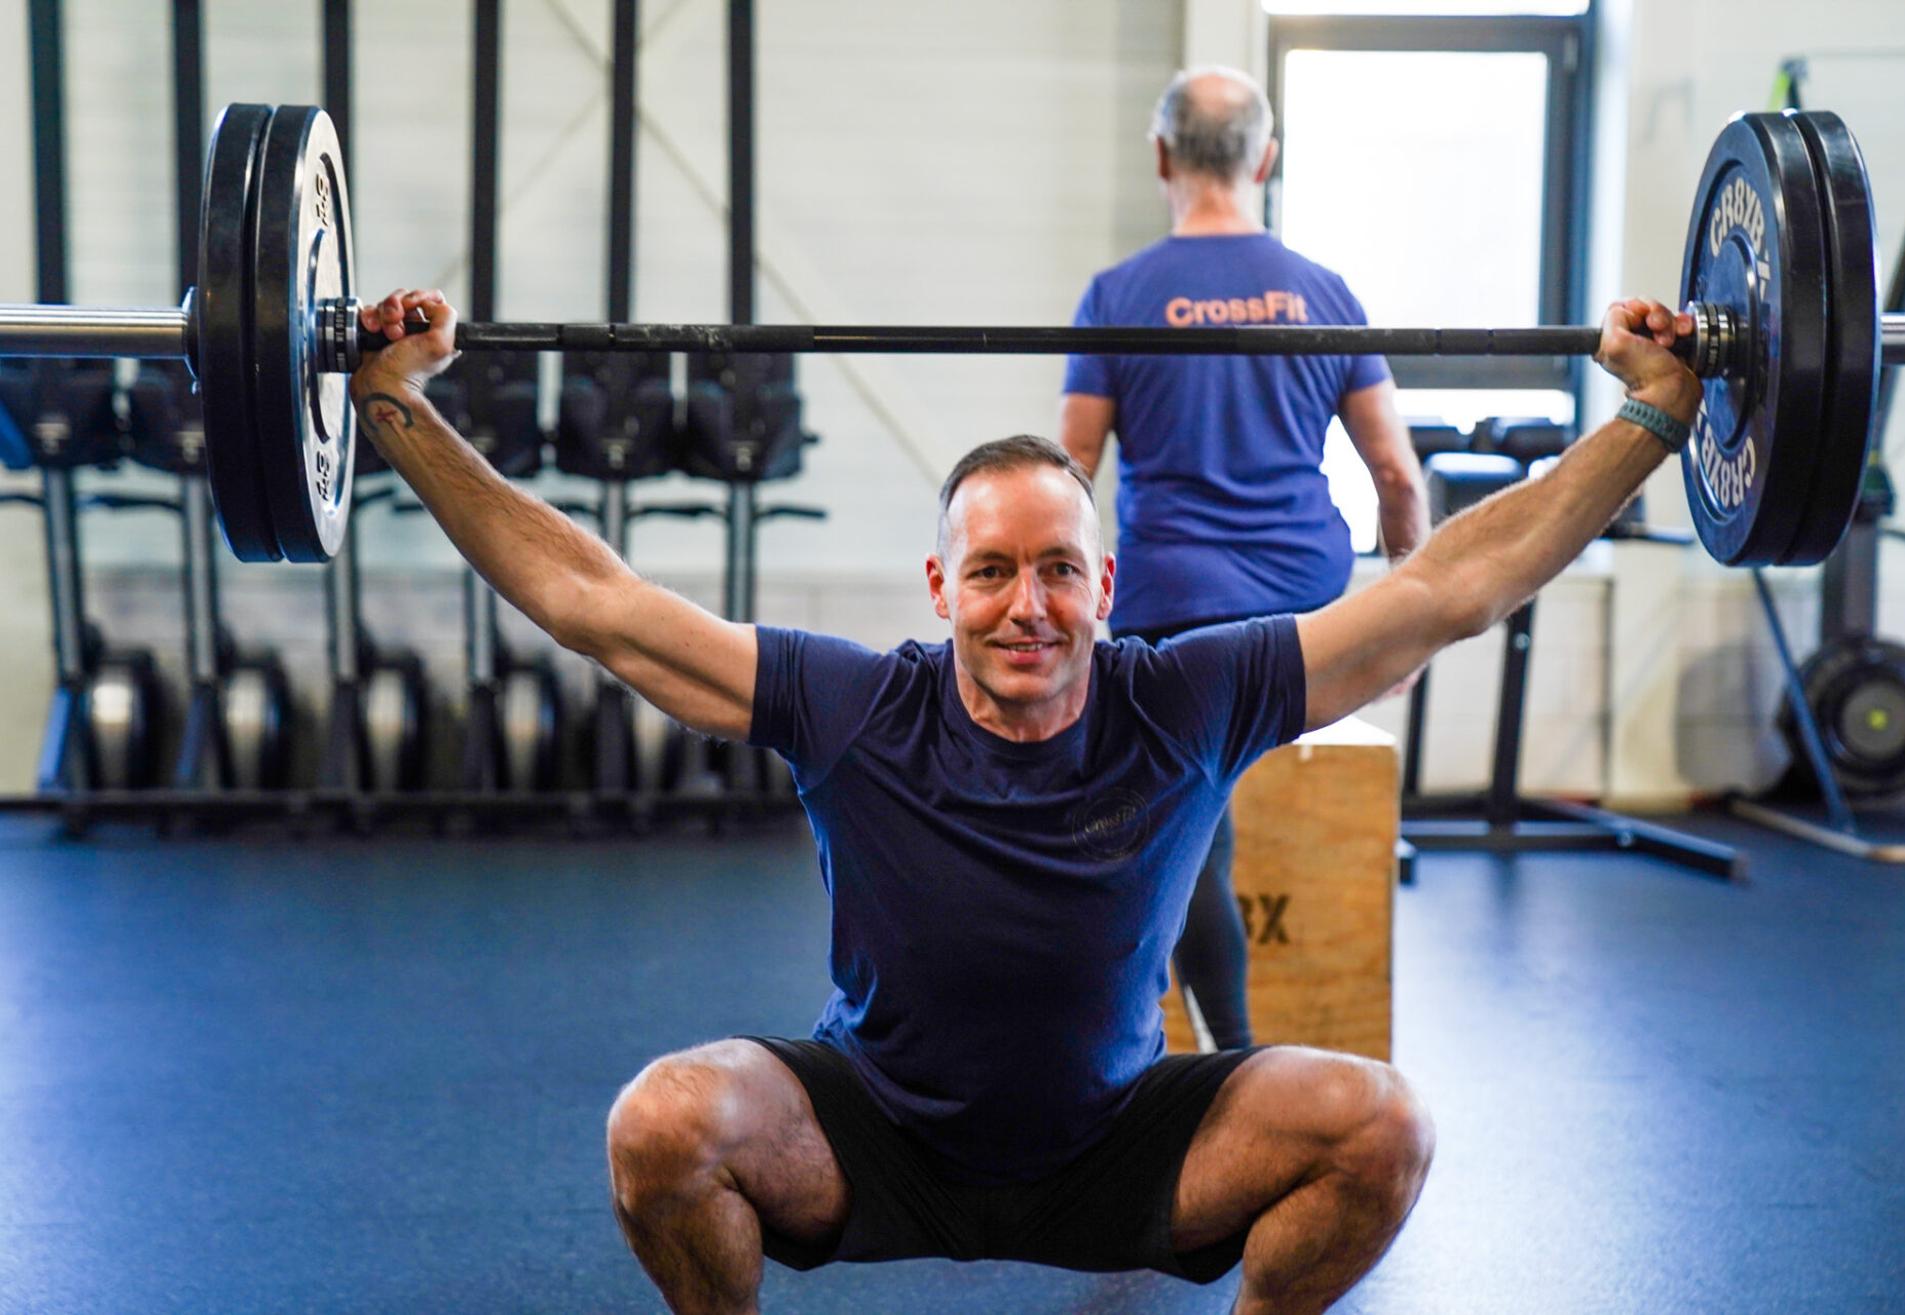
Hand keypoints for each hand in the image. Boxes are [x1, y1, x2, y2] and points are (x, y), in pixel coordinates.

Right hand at [350, 288, 458, 399]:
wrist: (380, 384)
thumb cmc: (407, 371)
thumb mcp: (440, 344)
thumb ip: (446, 316)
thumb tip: (432, 303)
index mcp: (435, 331)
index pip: (432, 299)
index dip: (420, 298)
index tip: (411, 306)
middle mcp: (416, 330)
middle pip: (407, 298)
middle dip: (398, 308)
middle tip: (397, 328)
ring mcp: (395, 329)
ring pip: (388, 304)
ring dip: (383, 315)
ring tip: (386, 333)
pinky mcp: (376, 331)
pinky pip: (371, 312)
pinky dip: (369, 318)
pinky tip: (372, 330)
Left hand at [1593, 298, 1700, 421]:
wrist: (1673, 391)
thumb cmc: (1646, 373)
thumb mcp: (1616, 341)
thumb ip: (1615, 317)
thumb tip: (1632, 310)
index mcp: (1612, 339)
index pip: (1622, 307)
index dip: (1635, 307)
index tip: (1643, 317)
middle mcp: (1631, 339)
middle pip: (1644, 308)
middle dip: (1655, 315)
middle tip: (1656, 330)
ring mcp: (1652, 341)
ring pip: (1663, 314)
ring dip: (1670, 322)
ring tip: (1669, 341)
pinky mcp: (1673, 343)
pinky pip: (1679, 322)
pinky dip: (1683, 325)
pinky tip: (1683, 335)